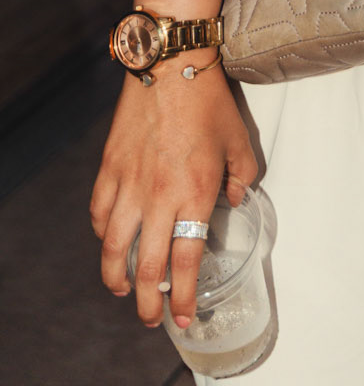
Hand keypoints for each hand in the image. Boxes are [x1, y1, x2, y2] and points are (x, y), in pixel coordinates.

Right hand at [91, 63, 257, 330]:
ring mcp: (128, 185)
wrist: (171, 66)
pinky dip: (101, 236)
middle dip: (149, 303)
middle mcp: (158, 198)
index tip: (183, 317)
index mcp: (194, 194)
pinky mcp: (109, 169)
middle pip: (148, 267)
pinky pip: (98, 214)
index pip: (186, 261)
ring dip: (117, 278)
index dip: (183, 297)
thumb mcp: (240, 140)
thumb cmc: (209, 102)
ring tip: (124, 292)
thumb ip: (243, 177)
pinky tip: (108, 242)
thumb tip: (234, 202)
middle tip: (152, 319)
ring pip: (113, 248)